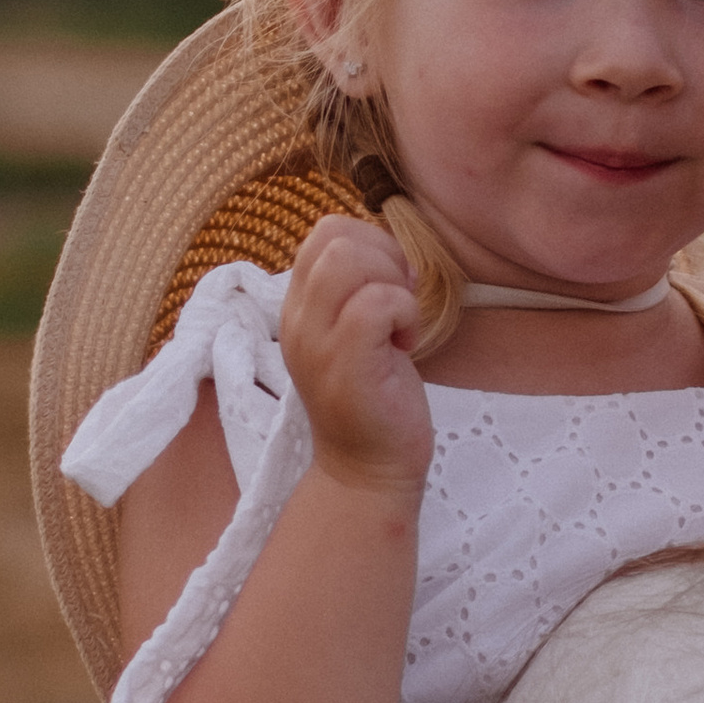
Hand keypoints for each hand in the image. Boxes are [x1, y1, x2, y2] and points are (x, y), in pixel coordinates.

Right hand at [281, 215, 432, 496]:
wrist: (369, 471)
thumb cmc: (375, 399)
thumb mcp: (355, 333)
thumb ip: (356, 289)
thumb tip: (384, 248)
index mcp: (298, 307)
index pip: (325, 232)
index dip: (371, 243)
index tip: (392, 287)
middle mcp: (297, 320)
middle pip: (335, 237)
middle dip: (386, 258)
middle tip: (400, 305)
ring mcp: (316, 343)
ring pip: (349, 260)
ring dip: (393, 284)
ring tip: (400, 325)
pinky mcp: (345, 364)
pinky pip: (375, 303)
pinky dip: (405, 313)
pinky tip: (406, 346)